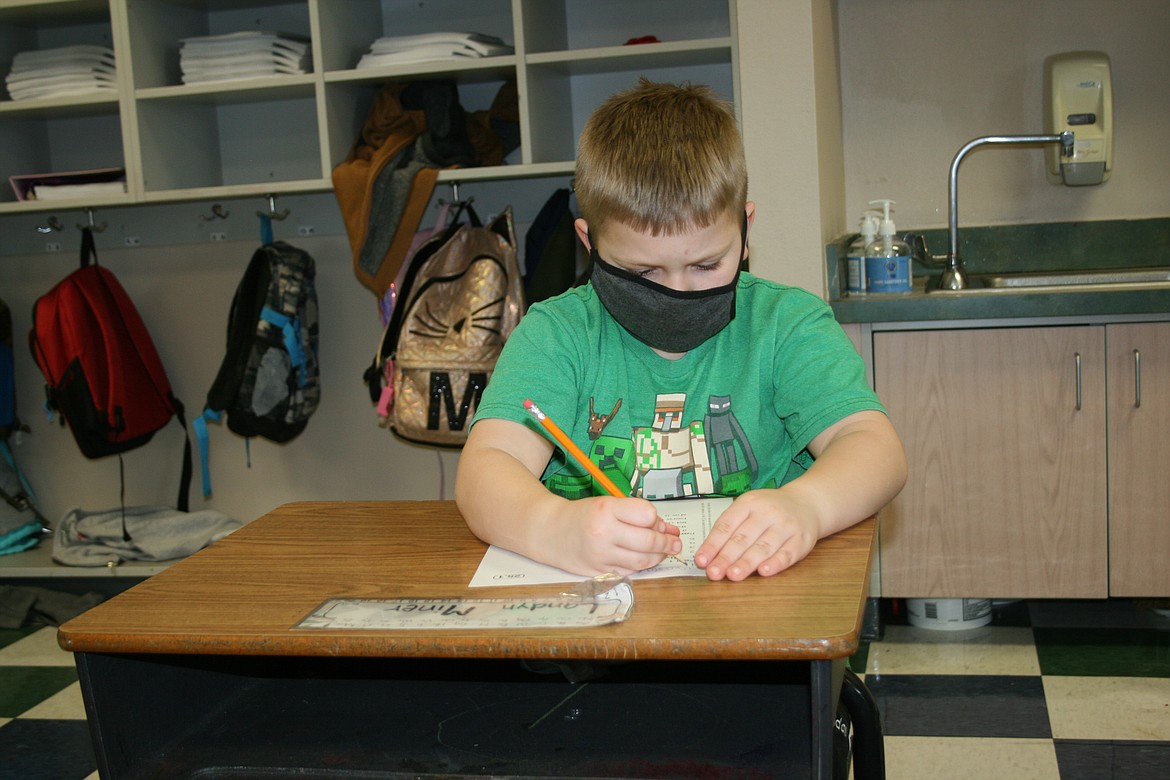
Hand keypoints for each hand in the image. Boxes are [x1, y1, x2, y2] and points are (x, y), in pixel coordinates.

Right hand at [548, 495, 681, 576]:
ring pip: (642, 560)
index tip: (657, 521)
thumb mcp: (607, 504)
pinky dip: (641, 567)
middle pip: (648, 540)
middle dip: (667, 542)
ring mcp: (601, 555)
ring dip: (659, 557)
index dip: (656, 519)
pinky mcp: (599, 572)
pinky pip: (630, 572)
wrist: (550, 532)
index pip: (647, 514)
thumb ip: (636, 514)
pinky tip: (645, 560)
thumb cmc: (582, 515)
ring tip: (665, 552)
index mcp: (606, 509)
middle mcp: (603, 533)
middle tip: (676, 542)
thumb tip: (667, 528)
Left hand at [693, 489, 819, 580]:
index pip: (726, 525)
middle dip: (726, 557)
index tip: (701, 561)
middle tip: (713, 573)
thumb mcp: (748, 509)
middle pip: (743, 537)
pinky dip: (776, 563)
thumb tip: (708, 555)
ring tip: (733, 575)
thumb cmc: (769, 510)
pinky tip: (764, 571)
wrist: (807, 503)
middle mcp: (767, 512)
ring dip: (747, 562)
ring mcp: (785, 526)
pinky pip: (787, 553)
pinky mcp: (801, 540)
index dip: (712, 544)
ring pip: (763, 546)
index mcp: (749, 502)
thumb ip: (730, 529)